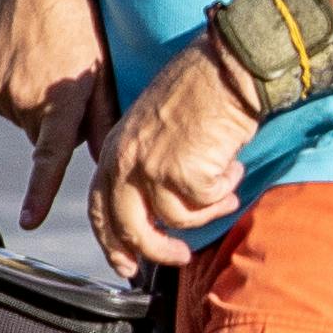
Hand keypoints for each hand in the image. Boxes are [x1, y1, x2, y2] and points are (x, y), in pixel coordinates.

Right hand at [0, 0, 116, 230]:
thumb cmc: (84, 22)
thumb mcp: (105, 69)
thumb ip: (104, 118)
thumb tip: (103, 159)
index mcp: (62, 98)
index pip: (51, 155)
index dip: (41, 192)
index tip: (30, 221)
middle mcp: (26, 97)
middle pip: (42, 137)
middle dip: (55, 122)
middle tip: (66, 81)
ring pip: (22, 119)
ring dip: (34, 104)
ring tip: (45, 63)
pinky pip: (3, 102)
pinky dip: (15, 90)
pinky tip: (26, 59)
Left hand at [90, 41, 260, 271]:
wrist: (227, 66)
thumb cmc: (200, 91)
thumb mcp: (154, 129)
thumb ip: (145, 168)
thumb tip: (157, 216)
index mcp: (114, 149)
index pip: (99, 209)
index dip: (112, 244)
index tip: (127, 266)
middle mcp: (126, 160)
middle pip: (130, 228)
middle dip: (157, 251)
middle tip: (182, 258)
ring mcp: (152, 168)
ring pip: (177, 220)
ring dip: (208, 210)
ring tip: (225, 185)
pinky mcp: (183, 173)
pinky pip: (207, 204)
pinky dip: (225, 190)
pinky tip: (232, 166)